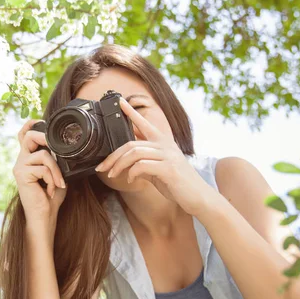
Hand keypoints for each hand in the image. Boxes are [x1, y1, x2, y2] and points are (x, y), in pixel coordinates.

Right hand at [13, 119, 67, 224]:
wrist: (44, 215)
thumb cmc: (51, 196)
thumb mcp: (56, 174)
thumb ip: (56, 160)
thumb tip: (66, 148)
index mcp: (28, 158)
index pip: (23, 135)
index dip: (31, 124)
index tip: (42, 121)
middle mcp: (20, 160)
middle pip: (28, 136)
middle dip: (44, 138)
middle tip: (56, 148)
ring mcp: (19, 167)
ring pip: (43, 154)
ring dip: (56, 170)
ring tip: (58, 183)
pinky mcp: (21, 174)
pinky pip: (43, 168)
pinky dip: (52, 178)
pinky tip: (50, 189)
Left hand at [95, 97, 207, 215]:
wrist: (198, 197)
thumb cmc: (178, 184)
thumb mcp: (158, 171)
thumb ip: (145, 163)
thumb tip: (128, 165)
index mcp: (163, 143)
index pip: (144, 124)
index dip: (131, 112)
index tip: (119, 101)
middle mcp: (166, 146)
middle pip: (131, 144)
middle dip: (112, 156)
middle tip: (101, 167)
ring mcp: (168, 156)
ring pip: (135, 153)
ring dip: (119, 165)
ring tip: (113, 175)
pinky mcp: (169, 169)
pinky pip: (142, 166)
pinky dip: (132, 173)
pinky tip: (131, 179)